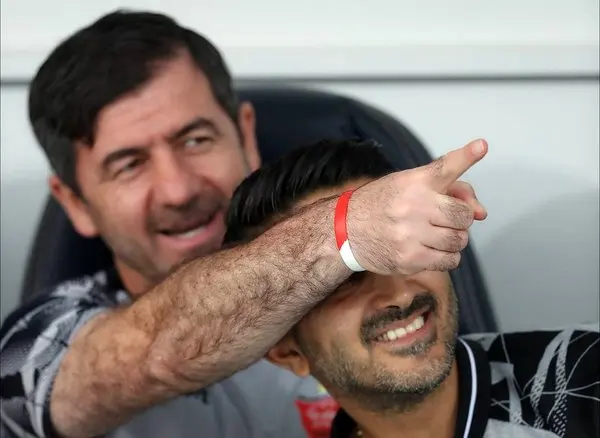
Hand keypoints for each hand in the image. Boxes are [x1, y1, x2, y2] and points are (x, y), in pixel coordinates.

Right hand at [347, 139, 487, 274]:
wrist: (345, 230)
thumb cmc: (381, 204)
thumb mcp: (407, 185)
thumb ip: (450, 190)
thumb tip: (482, 213)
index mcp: (414, 182)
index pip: (444, 168)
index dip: (466, 156)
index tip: (481, 146)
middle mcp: (414, 206)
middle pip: (464, 216)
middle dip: (459, 220)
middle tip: (445, 220)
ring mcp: (411, 235)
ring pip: (459, 241)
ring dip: (453, 240)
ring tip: (435, 235)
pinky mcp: (409, 260)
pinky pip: (449, 261)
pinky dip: (446, 257)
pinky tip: (431, 250)